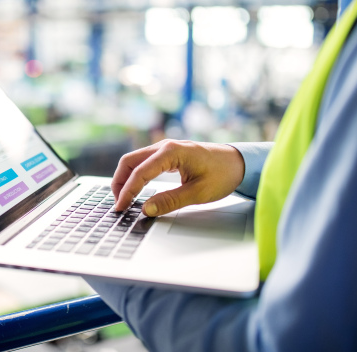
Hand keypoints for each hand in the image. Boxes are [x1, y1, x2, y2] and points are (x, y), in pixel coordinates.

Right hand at [112, 140, 244, 216]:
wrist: (238, 162)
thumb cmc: (222, 174)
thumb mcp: (198, 193)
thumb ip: (170, 201)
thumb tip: (146, 209)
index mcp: (171, 152)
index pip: (140, 172)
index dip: (128, 191)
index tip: (121, 207)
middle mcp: (164, 146)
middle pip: (129, 161)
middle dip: (119, 182)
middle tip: (118, 203)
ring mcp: (164, 148)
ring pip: (134, 160)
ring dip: (125, 178)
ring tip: (124, 198)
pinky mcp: (167, 154)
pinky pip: (143, 162)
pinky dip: (135, 175)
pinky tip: (135, 189)